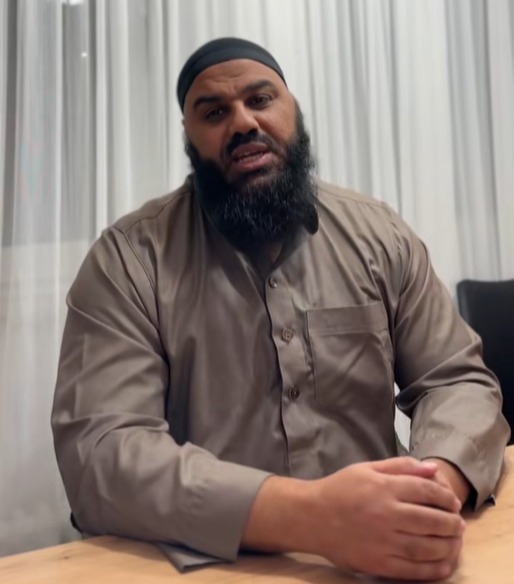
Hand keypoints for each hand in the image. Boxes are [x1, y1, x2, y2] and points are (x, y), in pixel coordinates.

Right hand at [305, 457, 464, 580]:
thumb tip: (432, 468)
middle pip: (432, 520)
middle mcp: (386, 514)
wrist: (311, 517)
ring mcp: (383, 541)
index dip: (446, 497)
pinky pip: (414, 570)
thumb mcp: (367, 468)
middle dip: (452, 522)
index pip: (426, 491)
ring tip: (455, 541)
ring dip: (449, 545)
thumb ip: (400, 466)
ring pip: (427, 547)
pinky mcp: (378, 563)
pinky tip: (444, 563)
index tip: (453, 502)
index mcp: (384, 488)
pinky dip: (434, 569)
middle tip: (459, 523)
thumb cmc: (340, 489)